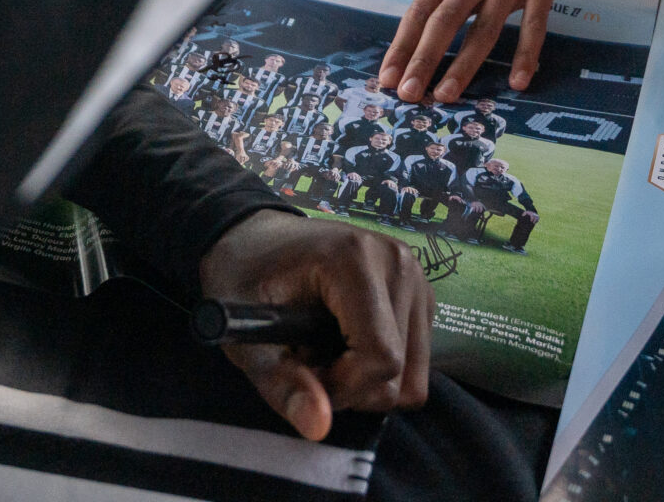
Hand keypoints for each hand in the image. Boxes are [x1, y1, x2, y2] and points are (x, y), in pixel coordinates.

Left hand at [197, 208, 429, 437]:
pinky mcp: (420, 293)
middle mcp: (395, 261)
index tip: (302, 376)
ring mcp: (413, 274)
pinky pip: (415, 364)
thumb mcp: (245, 332)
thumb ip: (281, 382)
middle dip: (350, 387)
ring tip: (323, 350)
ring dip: (366, 382)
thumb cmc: (244, 277)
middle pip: (399, 374)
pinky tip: (344, 341)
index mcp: (355, 257)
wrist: (254, 237)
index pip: (381, 357)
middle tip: (306, 362)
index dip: (342, 387)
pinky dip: (380, 369)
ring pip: (412, 377)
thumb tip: (319, 426)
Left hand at [346, 0, 570, 101]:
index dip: (401, 48)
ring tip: (448, 96)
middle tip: (408, 97)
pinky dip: (527, 52)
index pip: (417, 14)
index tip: (386, 77)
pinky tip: (516, 81)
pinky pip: (535, 23)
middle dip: (424, 64)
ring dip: (466, 67)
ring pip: (485, 32)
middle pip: (445, 28)